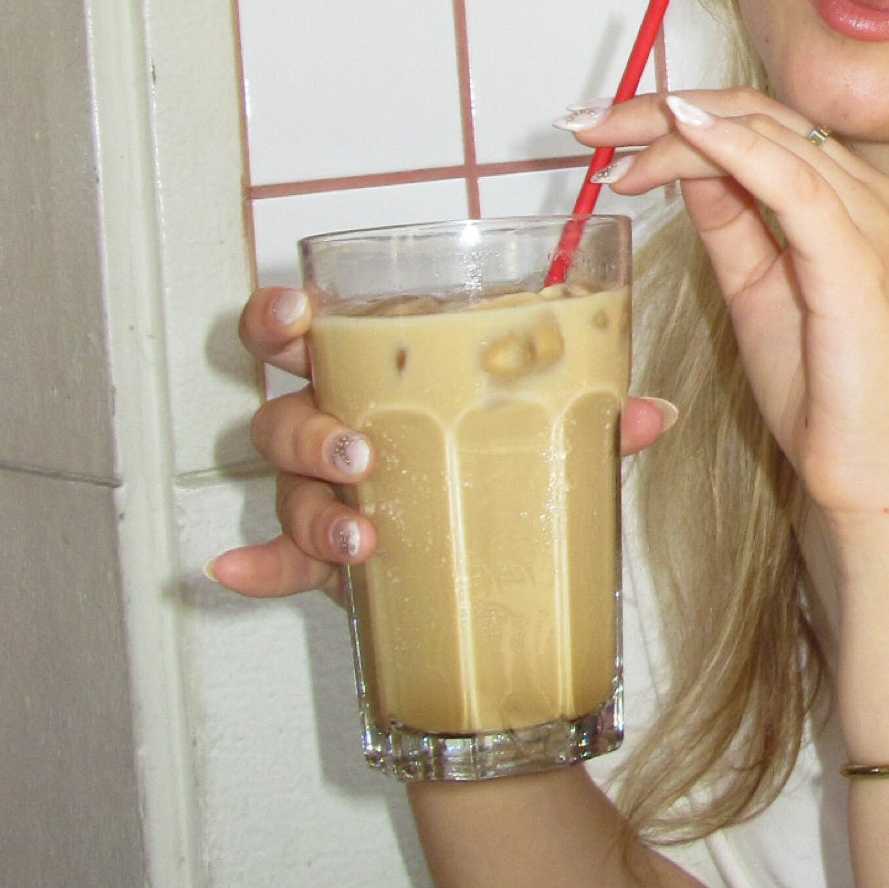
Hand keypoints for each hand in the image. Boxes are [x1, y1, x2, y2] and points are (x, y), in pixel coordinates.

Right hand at [208, 285, 677, 598]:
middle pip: (284, 409)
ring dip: (314, 509)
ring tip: (359, 538)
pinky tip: (236, 575)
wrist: (485, 545)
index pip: (305, 327)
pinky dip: (261, 567)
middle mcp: (334, 420)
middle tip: (357, 454)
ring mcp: (323, 490)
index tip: (296, 313)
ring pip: (287, 486)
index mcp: (376, 370)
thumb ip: (591, 413)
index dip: (281, 315)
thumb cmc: (495, 450)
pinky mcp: (322, 554)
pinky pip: (280, 558)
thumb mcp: (544, 425)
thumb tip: (652, 415)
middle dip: (308, 429)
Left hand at [590, 93, 888, 552]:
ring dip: (677, 128)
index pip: (754, 124)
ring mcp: (865, 221)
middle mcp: (863, 195)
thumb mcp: (754, 286)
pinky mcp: (854, 257)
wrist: (865, 471)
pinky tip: (681, 133)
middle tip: (587, 124)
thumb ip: (730, 222)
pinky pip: (791, 181)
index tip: (602, 128)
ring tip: (610, 142)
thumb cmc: (823, 391)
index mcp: (844, 198)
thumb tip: (685, 167)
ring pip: (764, 136)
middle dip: (660, 110)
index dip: (674, 112)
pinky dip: (732, 148)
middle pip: (754, 116)